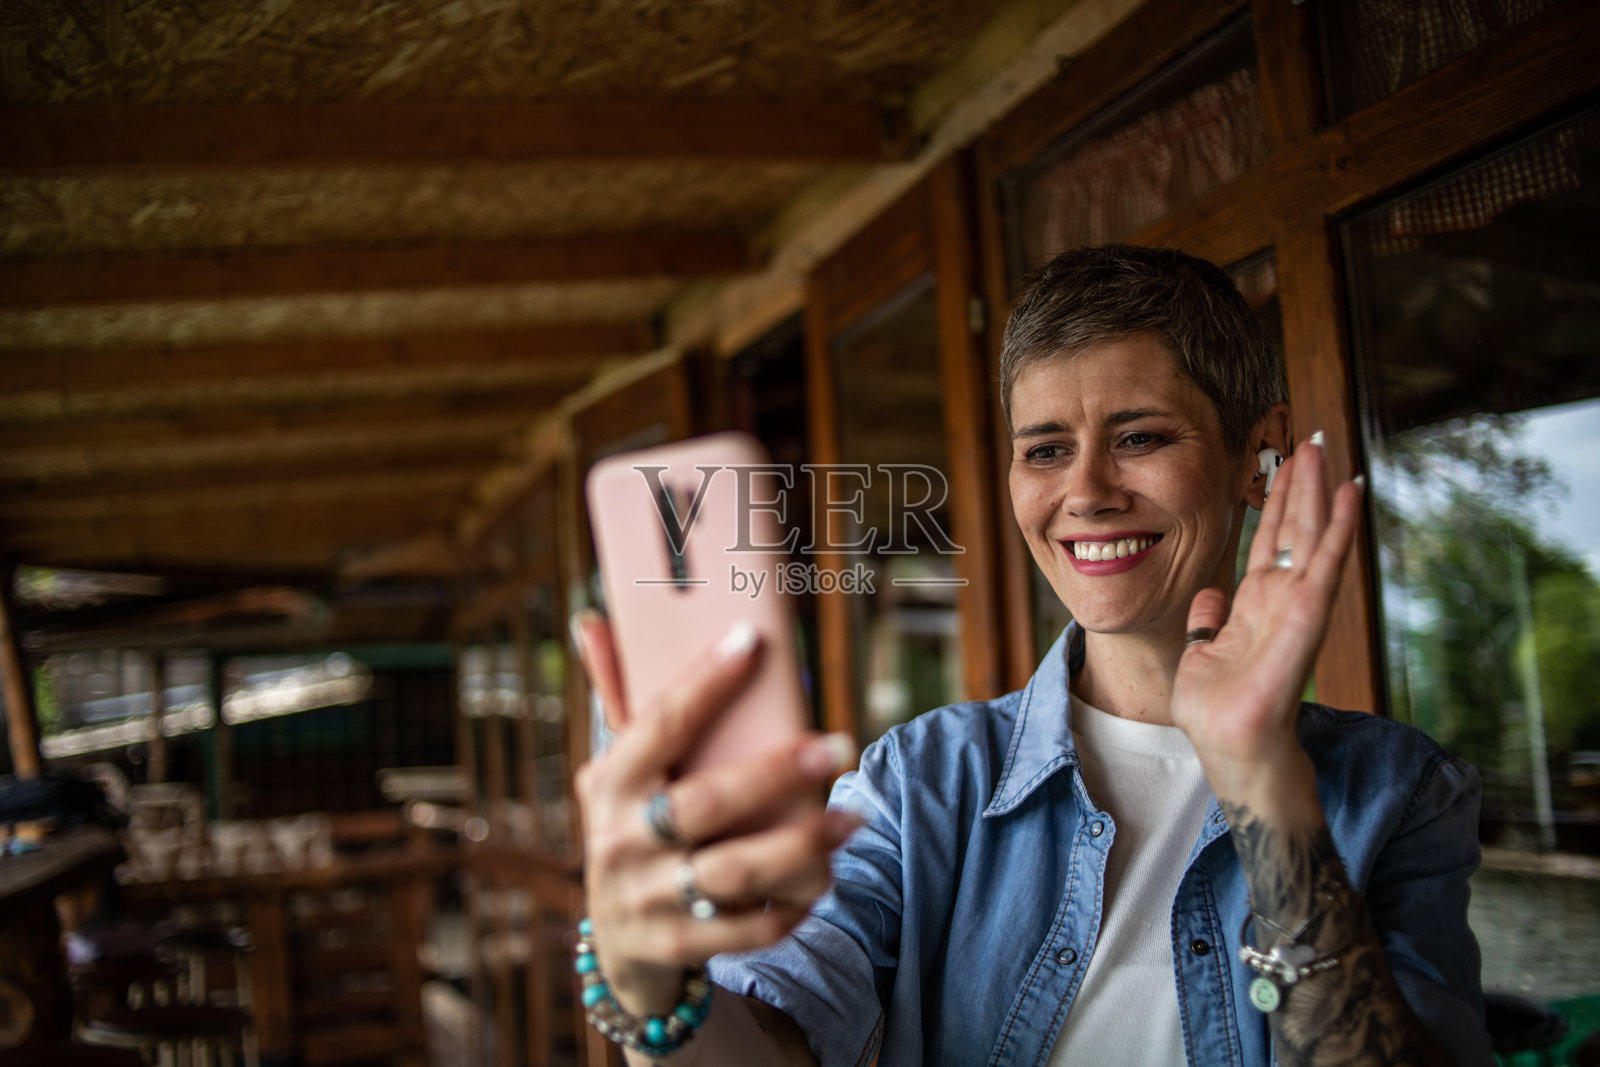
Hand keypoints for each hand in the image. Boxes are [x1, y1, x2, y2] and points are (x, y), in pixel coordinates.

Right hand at [572, 612, 859, 1016]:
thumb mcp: (615, 775)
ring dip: (800, 846)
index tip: (752, 641)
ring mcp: (646, 900)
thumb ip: (616, 701)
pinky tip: (824, 879)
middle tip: (839, 745)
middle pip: (705, 803)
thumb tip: (592, 619)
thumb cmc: (632, 832)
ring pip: (733, 873)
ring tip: (854, 818)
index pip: (657, 724)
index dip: (704, 682)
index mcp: (609, 785)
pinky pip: (745, 930)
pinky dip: (789, 908)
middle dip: (775, 773)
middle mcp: (621, 842)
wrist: (618, 949)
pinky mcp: (675, 948)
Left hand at [1170, 435, 1362, 803]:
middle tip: (1312, 440)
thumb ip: (1209, 622)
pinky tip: (1349, 491)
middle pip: (1293, 529)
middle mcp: (1281, 599)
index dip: (1278, 506)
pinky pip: (1326, 560)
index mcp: (1255, 605)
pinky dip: (1339, 524)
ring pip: (1311, 534)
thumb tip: (1209, 598)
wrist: (1229, 743)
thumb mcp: (1201, 653)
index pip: (1270, 543)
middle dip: (1301, 485)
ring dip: (1319, 491)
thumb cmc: (1216, 709)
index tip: (1286, 468)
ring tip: (1326, 449)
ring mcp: (1298, 604)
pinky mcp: (1309, 613)